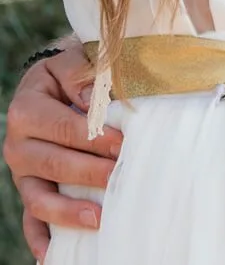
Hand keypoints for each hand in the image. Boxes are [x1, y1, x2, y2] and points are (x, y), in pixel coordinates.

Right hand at [3, 45, 122, 262]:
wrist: (56, 83)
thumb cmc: (74, 74)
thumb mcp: (75, 62)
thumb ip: (83, 75)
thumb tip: (93, 102)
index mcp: (27, 108)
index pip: (64, 127)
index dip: (95, 137)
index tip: (123, 144)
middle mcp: (17, 143)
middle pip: (54, 164)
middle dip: (91, 173)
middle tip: (122, 177)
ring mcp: (21, 173)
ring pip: (39, 198)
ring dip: (69, 211)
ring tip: (100, 218)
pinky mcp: (29, 191)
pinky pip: (31, 221)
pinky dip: (41, 239)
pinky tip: (54, 256)